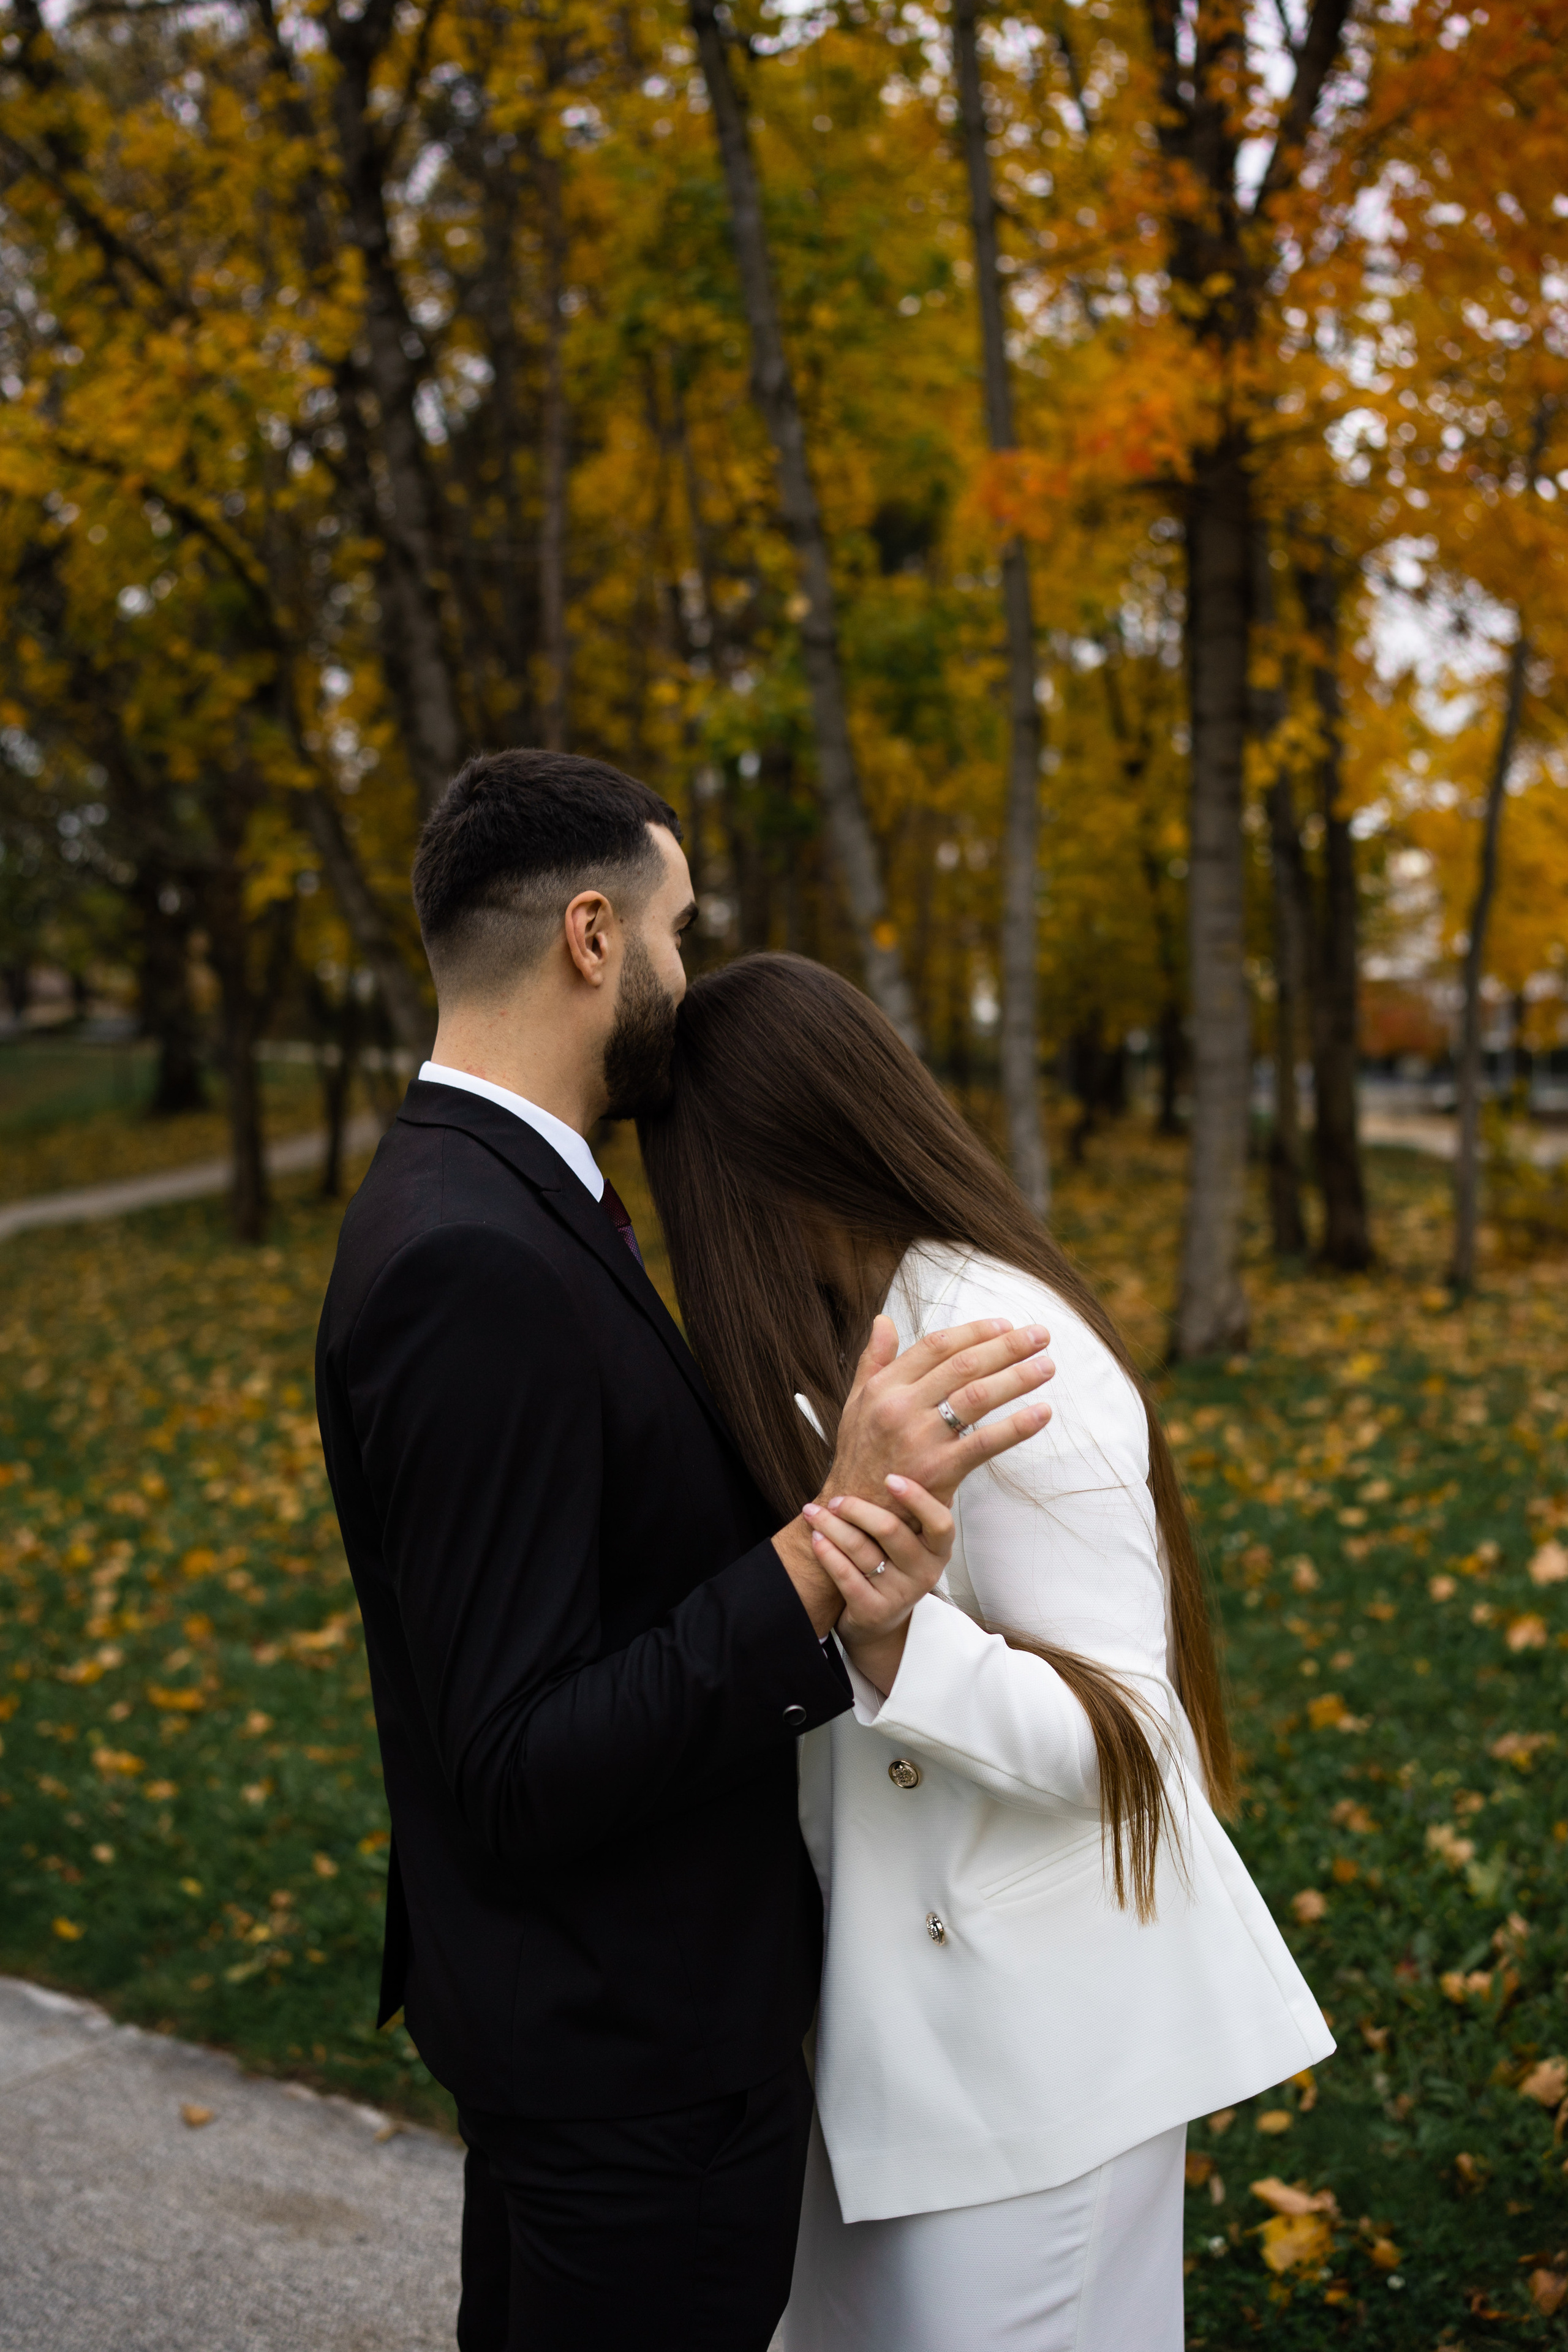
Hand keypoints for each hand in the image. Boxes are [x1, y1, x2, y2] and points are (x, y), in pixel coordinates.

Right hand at [773, 1316, 1052, 1635]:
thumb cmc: (861, 1456)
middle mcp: (900, 1407)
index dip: (974, 1332)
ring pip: (977, 1397)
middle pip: (963, 1365)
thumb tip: (884, 1320)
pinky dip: (1018, 1426)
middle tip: (1040, 1335)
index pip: (936, 1346)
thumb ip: (872, 1360)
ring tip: (1047, 1366)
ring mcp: (920, 1438)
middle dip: (1007, 1346)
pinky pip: (985, 1443)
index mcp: (883, 1387)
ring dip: (1018, 1378)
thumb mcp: (855, 1403)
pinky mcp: (939, 1470)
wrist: (856, 1516)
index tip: (1005, 1324)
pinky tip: (1043, 1413)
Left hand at [803, 1480, 950, 1697]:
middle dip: (856, 1508)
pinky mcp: (874, 1610)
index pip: (939, 1522)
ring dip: (832, 1526)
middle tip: (835, 1498)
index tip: (889, 1478)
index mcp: (938, 1549)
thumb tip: (904, 1454)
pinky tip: (815, 1538)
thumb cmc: (894, 1565)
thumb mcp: (912, 1539)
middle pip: (890, 1531)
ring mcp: (900, 1594)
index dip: (917, 1499)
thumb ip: (909, 1506)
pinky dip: (827, 1553)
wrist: (881, 1619)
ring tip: (813, 1512)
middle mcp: (925, 1572)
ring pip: (861, 1550)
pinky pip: (845, 1576)